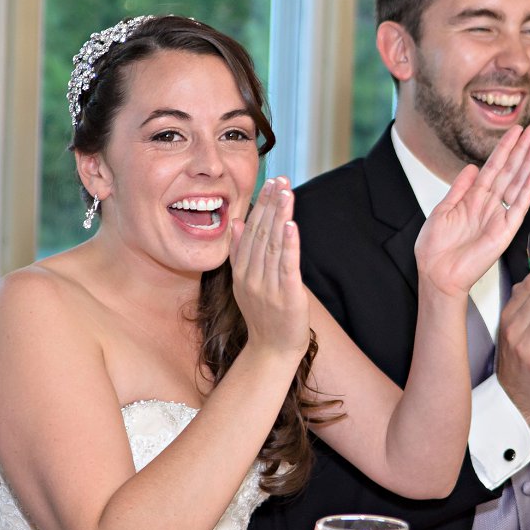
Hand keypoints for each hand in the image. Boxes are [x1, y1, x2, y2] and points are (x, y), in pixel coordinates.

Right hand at [229, 177, 308, 358]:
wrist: (272, 351)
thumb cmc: (264, 316)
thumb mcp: (245, 282)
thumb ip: (240, 252)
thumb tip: (237, 222)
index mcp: (242, 271)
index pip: (250, 232)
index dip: (260, 206)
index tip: (269, 182)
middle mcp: (252, 276)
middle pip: (261, 234)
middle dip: (270, 205)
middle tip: (279, 179)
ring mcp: (268, 286)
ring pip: (273, 245)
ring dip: (280, 217)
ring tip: (286, 192)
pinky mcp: (286, 296)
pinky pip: (286, 267)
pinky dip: (289, 245)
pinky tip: (292, 225)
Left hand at [415, 124, 529, 296]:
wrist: (436, 273)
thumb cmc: (435, 248)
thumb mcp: (442, 210)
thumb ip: (459, 189)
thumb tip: (471, 167)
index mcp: (473, 198)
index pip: (493, 167)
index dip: (504, 148)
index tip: (516, 130)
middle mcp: (489, 205)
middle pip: (509, 171)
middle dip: (522, 149)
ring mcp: (499, 216)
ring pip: (517, 183)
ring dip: (529, 162)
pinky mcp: (505, 231)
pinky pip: (519, 206)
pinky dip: (528, 189)